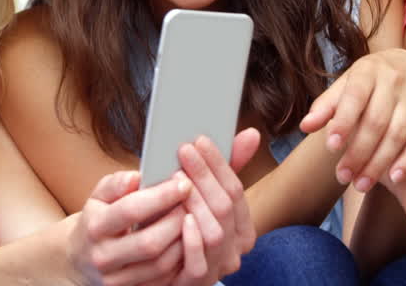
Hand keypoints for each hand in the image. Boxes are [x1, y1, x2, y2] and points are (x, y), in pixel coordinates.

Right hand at [67, 129, 259, 285]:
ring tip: (192, 221)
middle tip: (192, 204)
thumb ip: (116, 184)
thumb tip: (137, 176)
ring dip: (183, 242)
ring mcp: (116, 279)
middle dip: (177, 221)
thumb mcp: (99, 197)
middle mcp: (103, 256)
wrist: (80, 259)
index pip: (131, 210)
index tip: (184, 183)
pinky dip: (179, 261)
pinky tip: (186, 243)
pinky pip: (164, 280)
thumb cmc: (97, 220)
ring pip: (161, 265)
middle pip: (150, 242)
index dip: (161, 196)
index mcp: (95, 226)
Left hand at [170, 129, 260, 283]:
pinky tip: (181, 217)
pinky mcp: (196, 283)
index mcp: (242, 228)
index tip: (199, 141)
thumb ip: (224, 170)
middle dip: (205, 176)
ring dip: (196, 202)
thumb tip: (252, 133)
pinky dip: (192, 239)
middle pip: (225, 207)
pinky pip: (199, 263)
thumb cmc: (179, 227)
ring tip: (176, 178)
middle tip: (184, 151)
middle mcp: (235, 249)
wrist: (153, 271)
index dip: (219, 164)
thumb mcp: (201, 198)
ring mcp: (218, 267)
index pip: (236, 191)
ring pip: (214, 232)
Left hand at [299, 49, 405, 191]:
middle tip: (343, 177)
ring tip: (361, 184)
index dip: (344, 122)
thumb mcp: (346, 83)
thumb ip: (326, 105)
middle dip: (358, 153)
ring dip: (379, 163)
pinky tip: (395, 178)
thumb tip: (305, 127)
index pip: (355, 97)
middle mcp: (393, 82)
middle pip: (376, 122)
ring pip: (398, 134)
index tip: (331, 147)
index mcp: (367, 71)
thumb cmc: (369, 78)